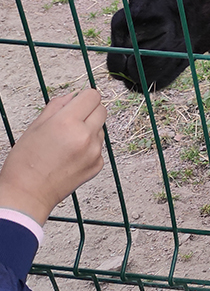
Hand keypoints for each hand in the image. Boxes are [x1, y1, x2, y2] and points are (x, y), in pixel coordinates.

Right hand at [0, 89, 106, 224]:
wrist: (27, 195)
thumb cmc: (25, 163)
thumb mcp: (35, 127)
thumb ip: (57, 106)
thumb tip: (74, 96)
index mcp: (67, 122)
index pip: (92, 95)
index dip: (84, 97)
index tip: (78, 102)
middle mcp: (85, 136)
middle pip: (102, 109)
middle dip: (89, 111)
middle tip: (72, 120)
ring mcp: (94, 151)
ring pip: (101, 128)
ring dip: (90, 129)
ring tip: (67, 142)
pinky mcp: (98, 164)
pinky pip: (99, 147)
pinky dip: (89, 147)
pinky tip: (71, 156)